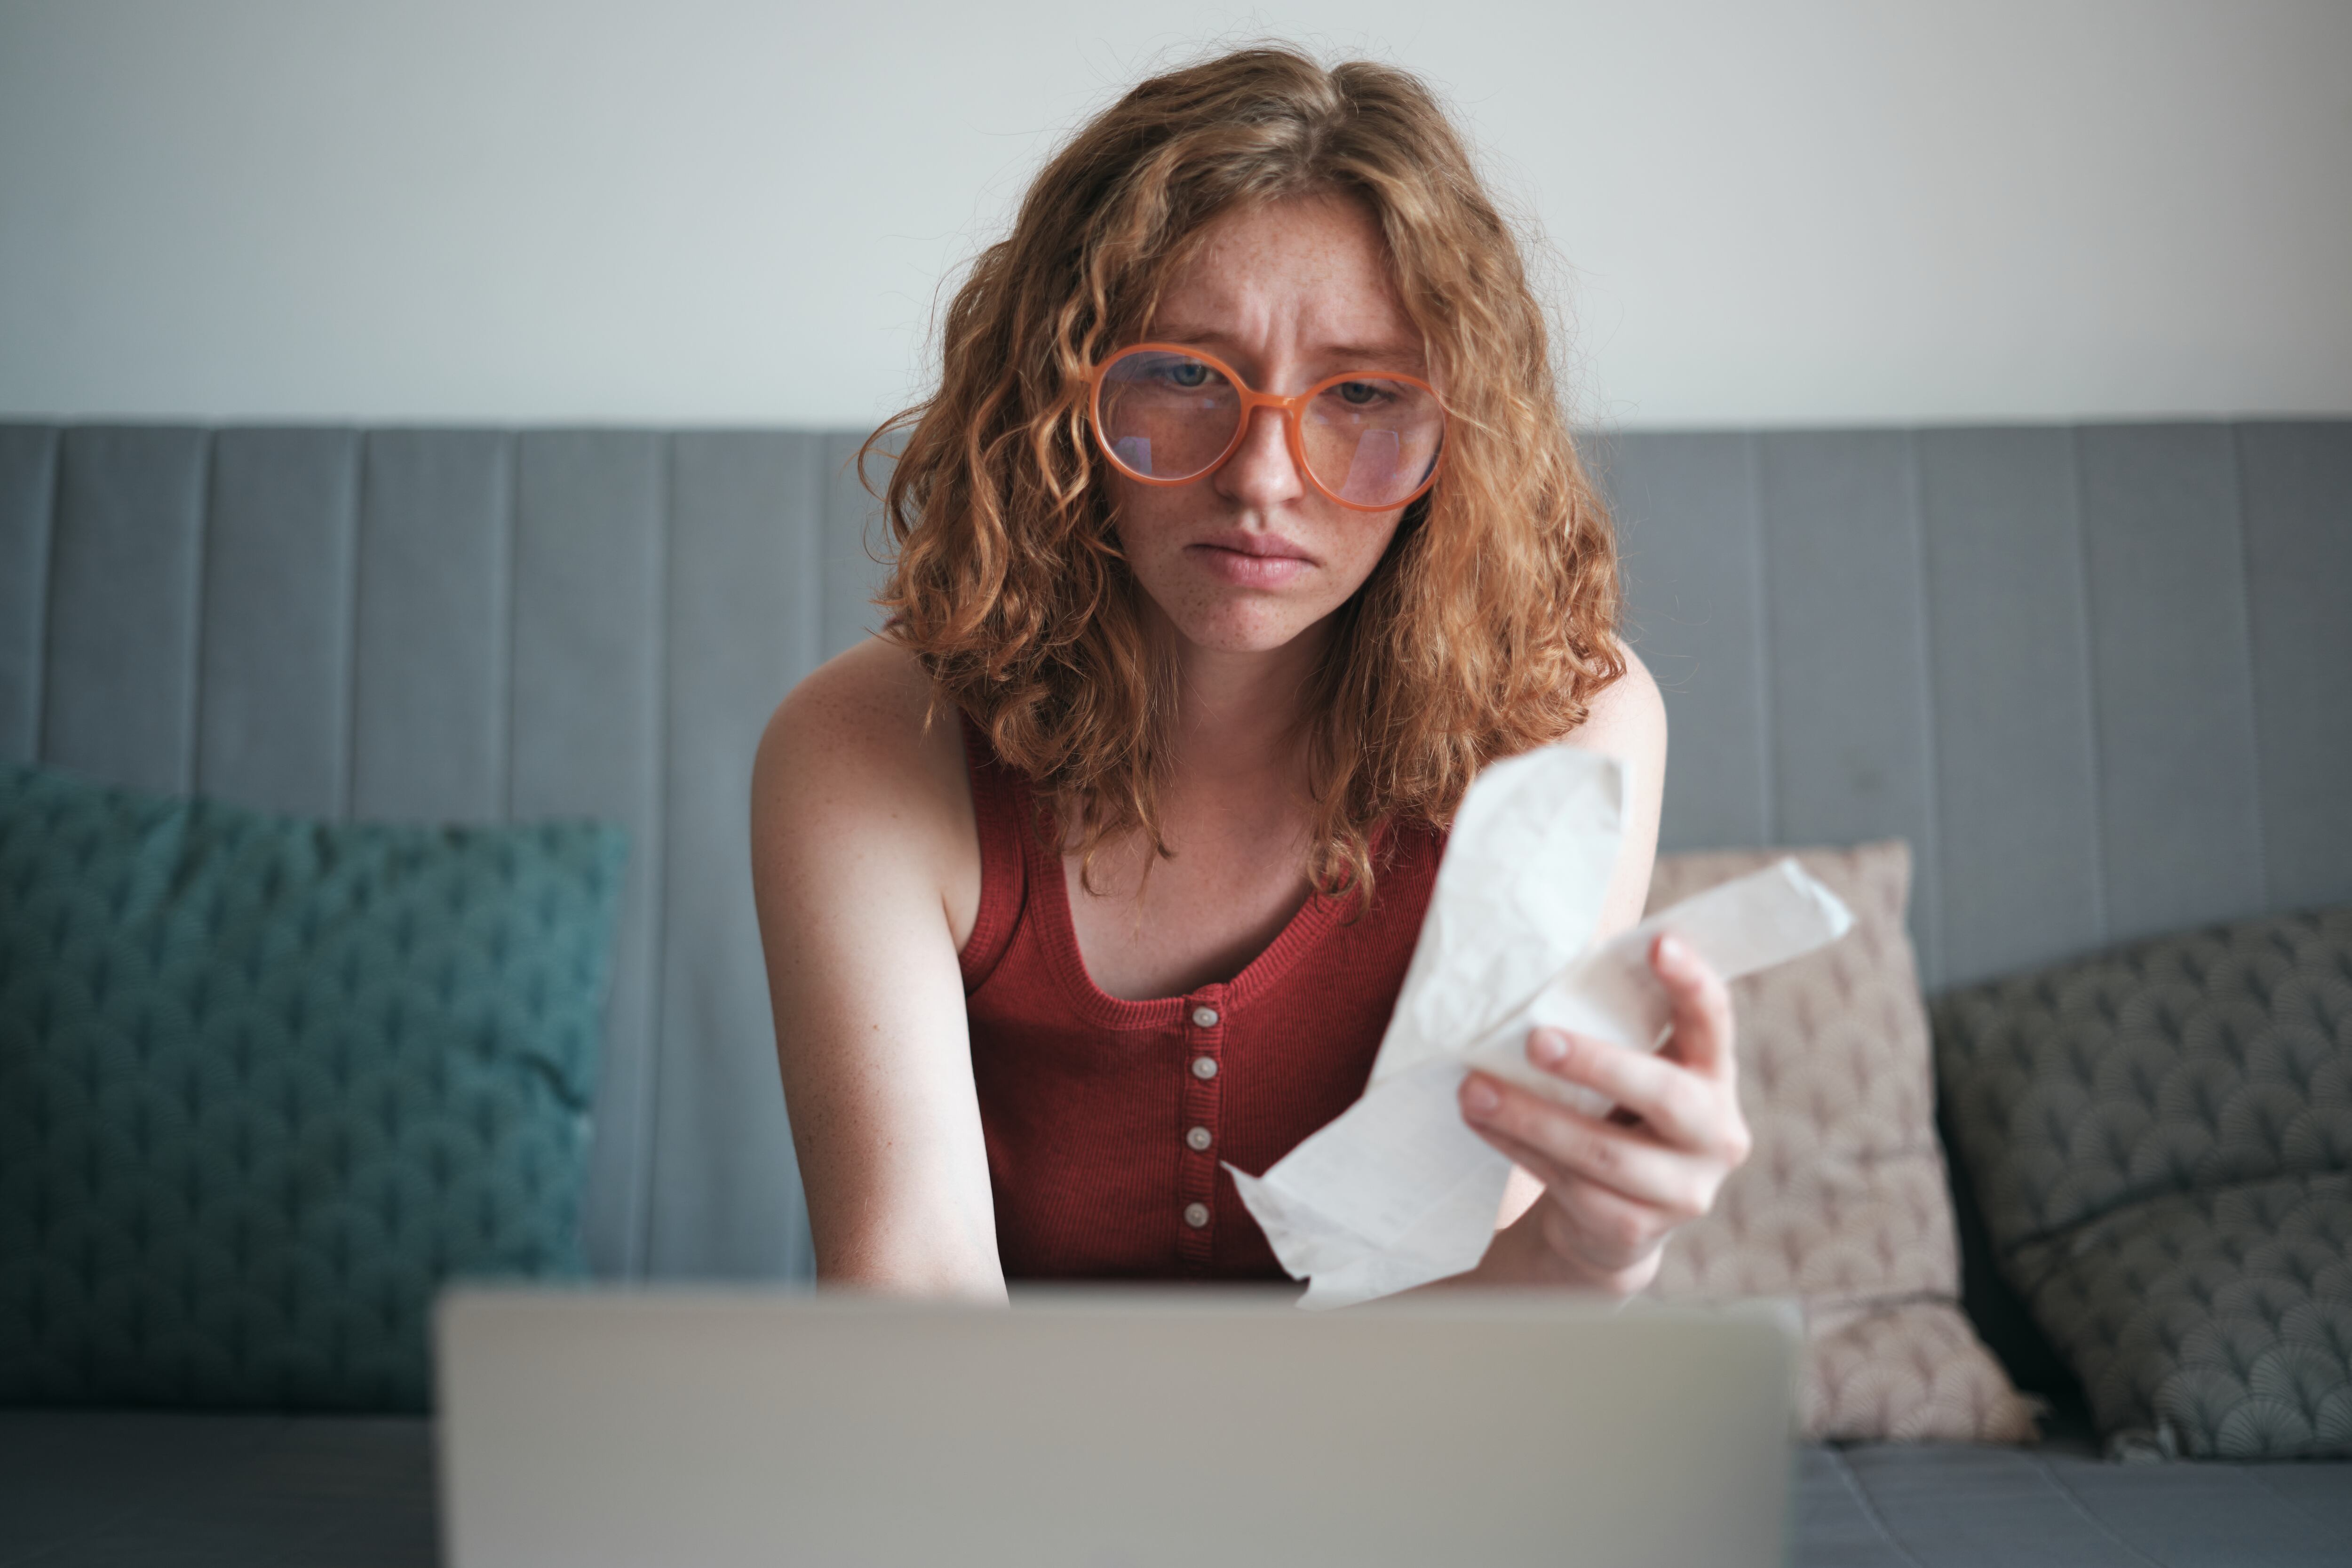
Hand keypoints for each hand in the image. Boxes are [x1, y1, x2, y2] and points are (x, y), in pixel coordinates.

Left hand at [1456, 932, 1748, 1294]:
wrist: (1614, 1222)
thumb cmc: (1615, 1115)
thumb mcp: (1628, 1071)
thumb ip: (1612, 1029)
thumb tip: (1536, 970)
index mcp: (1714, 1076)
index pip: (1713, 1021)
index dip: (1692, 982)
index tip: (1660, 943)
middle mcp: (1717, 1135)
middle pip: (1664, 1095)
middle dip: (1596, 1064)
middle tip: (1535, 1039)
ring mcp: (1684, 1190)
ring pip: (1603, 1151)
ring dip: (1531, 1116)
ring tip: (1473, 1088)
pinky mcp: (1637, 1229)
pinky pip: (1571, 1185)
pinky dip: (1519, 1150)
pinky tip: (1482, 1123)